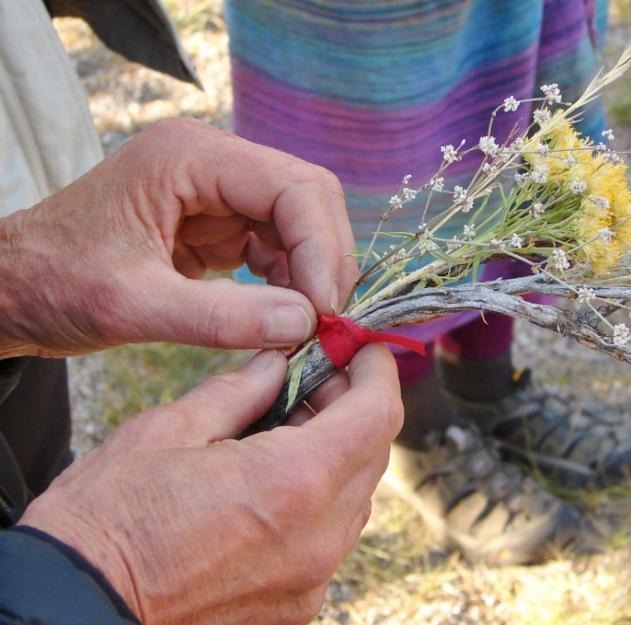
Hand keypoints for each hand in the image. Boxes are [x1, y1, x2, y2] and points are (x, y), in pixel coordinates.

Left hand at [0, 118, 356, 357]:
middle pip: (307, 199)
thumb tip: (304, 324)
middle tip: (325, 321)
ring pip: (300, 225)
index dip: (321, 247)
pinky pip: (277, 248)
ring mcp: (218, 193)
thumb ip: (220, 318)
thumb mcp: (131, 305)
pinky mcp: (219, 225)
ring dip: (309, 276)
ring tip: (302, 327)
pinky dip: (288, 284)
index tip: (324, 310)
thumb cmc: (53, 283)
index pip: (293, 186)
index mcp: (189, 158)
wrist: (13, 289)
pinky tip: (278, 317)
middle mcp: (213, 164)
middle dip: (324, 260)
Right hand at [19, 344, 401, 624]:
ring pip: (355, 496)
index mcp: (293, 483)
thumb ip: (241, 389)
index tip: (361, 350)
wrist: (73, 607)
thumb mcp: (170, 429)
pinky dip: (319, 497)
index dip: (377, 371)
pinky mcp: (295, 604)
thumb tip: (278, 361)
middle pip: (373, 453)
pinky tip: (274, 480)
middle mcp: (318, 538)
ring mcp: (310, 579)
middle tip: (312, 380)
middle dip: (353, 407)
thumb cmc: (107, 520)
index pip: (378, 414)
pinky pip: (331, 536)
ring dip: (337, 452)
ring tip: (286, 427)